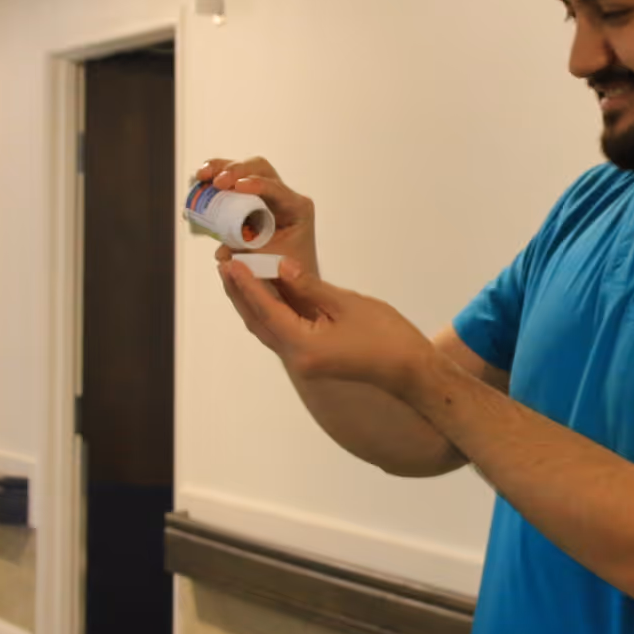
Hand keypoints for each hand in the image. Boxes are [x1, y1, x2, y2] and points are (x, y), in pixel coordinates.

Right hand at [192, 156, 317, 278]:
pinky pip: (233, 180)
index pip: (277, 189)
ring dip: (221, 168)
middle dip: (236, 170)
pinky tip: (200, 181)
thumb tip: (220, 253)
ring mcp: (267, 193)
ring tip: (201, 177)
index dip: (257, 184)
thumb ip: (246, 255)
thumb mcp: (268, 262)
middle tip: (216, 182)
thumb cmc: (284, 270)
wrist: (289, 276)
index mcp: (297, 209)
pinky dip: (216, 177)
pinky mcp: (251, 196)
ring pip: (245, 169)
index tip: (237, 186)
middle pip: (260, 168)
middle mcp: (284, 196)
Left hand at [218, 256, 434, 395]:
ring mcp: (302, 362)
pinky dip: (268, 314)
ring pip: (266, 329)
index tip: (231, 263)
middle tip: (224, 265)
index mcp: (303, 345)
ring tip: (237, 277)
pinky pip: (280, 334)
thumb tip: (281, 266)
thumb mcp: (347, 304)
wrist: (409, 370)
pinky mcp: (311, 360)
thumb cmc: (386, 335)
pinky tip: (265, 296)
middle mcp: (296, 358)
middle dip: (240, 294)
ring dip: (250, 304)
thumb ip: (310, 286)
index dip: (246, 285)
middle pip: (258, 322)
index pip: (266, 310)